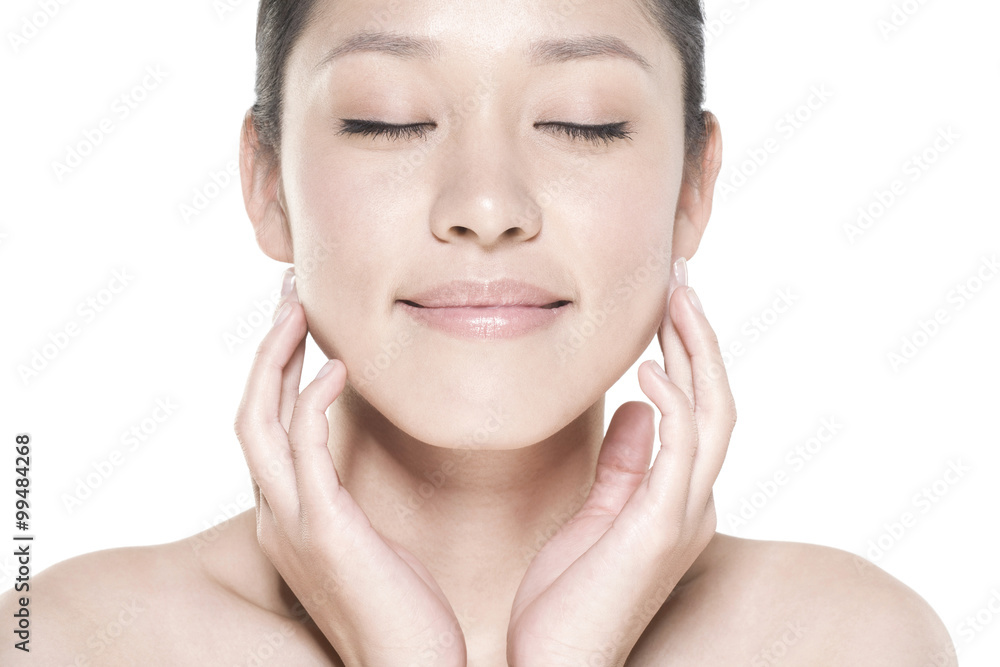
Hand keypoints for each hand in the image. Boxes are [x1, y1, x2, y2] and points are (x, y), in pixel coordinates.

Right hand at [234, 267, 467, 666]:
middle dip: (266, 350)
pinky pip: (303, 449)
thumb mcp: (371, 541)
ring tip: (298, 309)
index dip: (275, 373)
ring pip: (259, 421)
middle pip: (249, 413)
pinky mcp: (323, 528)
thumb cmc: (402, 610)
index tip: (301, 328)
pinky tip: (339, 369)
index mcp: (288, 515)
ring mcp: (292, 522)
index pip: (265, 430)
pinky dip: (312, 400)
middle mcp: (277, 515)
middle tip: (289, 296)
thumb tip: (366, 464)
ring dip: (275, 359)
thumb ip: (354, 500)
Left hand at [506, 257, 736, 666]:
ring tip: (676, 298)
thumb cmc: (565, 601)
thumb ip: (623, 463)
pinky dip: (674, 407)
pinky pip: (681, 455)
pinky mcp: (660, 530)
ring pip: (712, 416)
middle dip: (699, 335)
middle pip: (715, 399)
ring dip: (696, 353)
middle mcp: (689, 501)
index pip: (695, 408)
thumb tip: (637, 406)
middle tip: (681, 277)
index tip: (665, 302)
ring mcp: (681, 515)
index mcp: (673, 496)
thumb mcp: (595, 516)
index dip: (686, 352)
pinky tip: (650, 370)